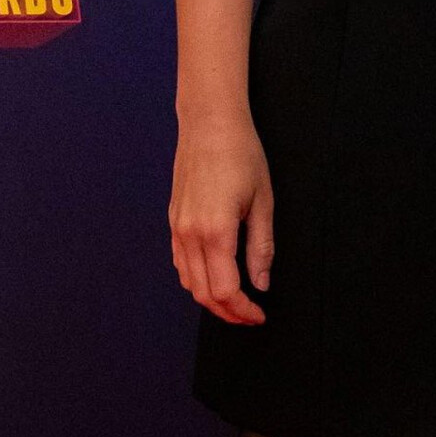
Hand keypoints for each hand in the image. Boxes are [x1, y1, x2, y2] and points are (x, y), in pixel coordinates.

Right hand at [170, 112, 273, 324]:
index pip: (225, 290)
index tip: (260, 314)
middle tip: (250, 314)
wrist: (209, 122)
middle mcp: (190, 234)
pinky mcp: (173, 219)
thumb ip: (261, 246)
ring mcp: (178, 228)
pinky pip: (180, 263)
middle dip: (228, 312)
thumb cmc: (241, 154)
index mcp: (215, 232)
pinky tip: (213, 276)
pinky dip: (195, 279)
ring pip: (189, 282)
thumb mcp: (262, 200)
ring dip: (211, 298)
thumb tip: (262, 283)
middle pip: (204, 293)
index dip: (243, 310)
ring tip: (236, 300)